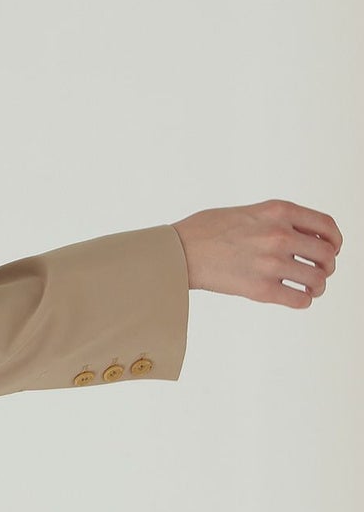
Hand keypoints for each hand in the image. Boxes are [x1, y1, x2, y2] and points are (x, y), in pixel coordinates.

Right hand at [170, 200, 342, 307]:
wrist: (177, 252)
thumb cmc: (205, 231)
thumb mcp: (248, 212)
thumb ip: (277, 221)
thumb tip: (305, 239)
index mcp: (277, 211)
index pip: (326, 226)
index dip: (335, 240)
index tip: (331, 248)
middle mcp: (279, 235)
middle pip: (327, 255)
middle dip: (328, 265)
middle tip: (319, 271)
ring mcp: (271, 263)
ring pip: (317, 279)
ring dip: (318, 285)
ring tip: (309, 287)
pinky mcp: (261, 289)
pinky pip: (300, 299)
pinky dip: (304, 300)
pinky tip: (295, 296)